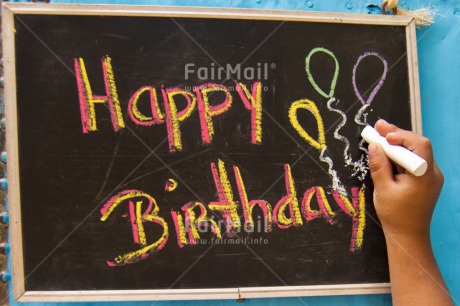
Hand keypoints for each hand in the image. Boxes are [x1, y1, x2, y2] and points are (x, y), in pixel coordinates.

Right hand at [368, 119, 443, 236]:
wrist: (408, 236)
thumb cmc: (395, 215)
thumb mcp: (383, 189)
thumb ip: (379, 165)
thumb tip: (375, 145)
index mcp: (424, 175)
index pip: (419, 145)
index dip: (402, 135)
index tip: (384, 134)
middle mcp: (433, 173)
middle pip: (418, 145)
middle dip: (398, 135)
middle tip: (378, 127)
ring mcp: (431, 176)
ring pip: (416, 152)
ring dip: (398, 144)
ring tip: (380, 136)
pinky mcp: (426, 180)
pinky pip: (415, 161)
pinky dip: (401, 154)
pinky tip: (388, 152)